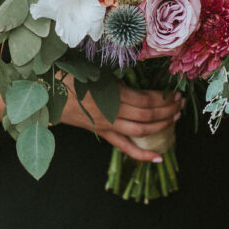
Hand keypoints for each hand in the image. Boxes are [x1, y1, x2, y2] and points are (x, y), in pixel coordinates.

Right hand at [59, 81, 182, 162]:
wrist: (48, 96)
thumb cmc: (70, 77)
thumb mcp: (95, 70)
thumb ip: (117, 75)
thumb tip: (139, 71)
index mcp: (112, 94)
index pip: (145, 99)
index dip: (163, 98)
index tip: (174, 92)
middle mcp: (113, 112)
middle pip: (147, 114)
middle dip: (167, 109)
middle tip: (180, 103)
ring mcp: (108, 125)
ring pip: (141, 131)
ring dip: (161, 126)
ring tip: (174, 118)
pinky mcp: (104, 133)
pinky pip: (125, 147)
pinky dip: (142, 154)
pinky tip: (158, 158)